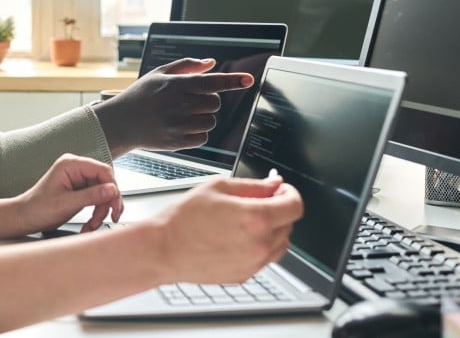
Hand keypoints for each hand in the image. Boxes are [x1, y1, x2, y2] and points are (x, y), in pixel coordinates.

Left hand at [12, 154, 123, 235]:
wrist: (24, 218)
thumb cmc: (37, 208)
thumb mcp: (66, 204)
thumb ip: (91, 196)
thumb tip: (112, 190)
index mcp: (71, 165)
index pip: (103, 170)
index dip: (112, 188)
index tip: (114, 205)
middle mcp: (76, 169)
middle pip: (105, 182)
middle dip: (107, 202)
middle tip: (110, 217)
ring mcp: (78, 179)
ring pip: (103, 192)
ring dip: (101, 211)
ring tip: (92, 224)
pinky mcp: (79, 190)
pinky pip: (96, 199)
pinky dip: (96, 213)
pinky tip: (90, 224)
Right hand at [93, 58, 253, 156]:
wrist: (120, 123)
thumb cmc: (140, 96)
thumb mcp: (158, 73)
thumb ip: (187, 66)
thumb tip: (211, 63)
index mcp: (174, 85)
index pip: (211, 82)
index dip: (233, 81)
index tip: (249, 80)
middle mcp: (177, 105)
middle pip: (215, 103)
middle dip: (209, 101)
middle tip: (191, 101)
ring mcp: (177, 125)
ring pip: (211, 121)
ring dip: (205, 117)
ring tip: (185, 115)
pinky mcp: (177, 142)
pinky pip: (203, 137)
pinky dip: (198, 132)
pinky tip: (181, 127)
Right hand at [148, 176, 302, 284]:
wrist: (164, 249)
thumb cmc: (183, 218)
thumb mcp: (217, 188)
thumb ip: (253, 186)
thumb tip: (274, 184)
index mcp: (255, 218)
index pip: (295, 206)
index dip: (291, 194)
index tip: (282, 191)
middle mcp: (259, 244)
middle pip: (289, 224)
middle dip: (278, 210)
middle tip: (258, 202)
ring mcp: (254, 263)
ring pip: (281, 244)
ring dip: (273, 230)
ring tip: (245, 221)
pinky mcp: (245, 275)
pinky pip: (265, 258)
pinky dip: (259, 246)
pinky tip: (236, 237)